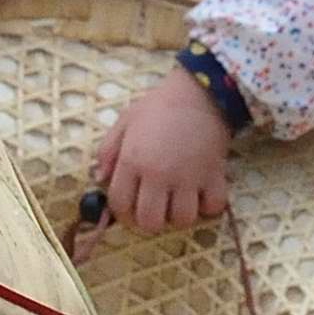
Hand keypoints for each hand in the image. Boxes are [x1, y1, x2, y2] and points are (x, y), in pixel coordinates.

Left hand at [85, 69, 234, 235]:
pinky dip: (208, 206)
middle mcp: (159, 174)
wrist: (201, 92)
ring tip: (178, 200)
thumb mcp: (125, 121)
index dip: (122, 211)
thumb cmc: (159, 106)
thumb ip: (108, 151)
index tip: (129, 205)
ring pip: (182, 220)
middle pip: (150, 222)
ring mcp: (188, 178)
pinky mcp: (214, 176)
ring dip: (179, 215)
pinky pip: (213, 208)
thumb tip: (99, 179)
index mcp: (133, 160)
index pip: (120, 205)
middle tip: (154, 207)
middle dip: (149, 220)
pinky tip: (201, 195)